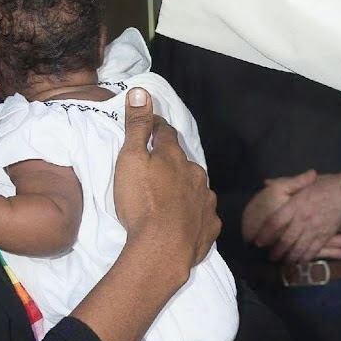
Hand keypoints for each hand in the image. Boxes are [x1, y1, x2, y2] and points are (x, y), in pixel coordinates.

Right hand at [112, 88, 219, 267]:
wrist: (163, 249)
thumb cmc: (141, 202)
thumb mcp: (130, 159)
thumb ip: (136, 127)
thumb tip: (142, 91)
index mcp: (175, 157)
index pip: (166, 134)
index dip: (157, 129)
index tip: (151, 127)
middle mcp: (196, 175)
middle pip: (184, 163)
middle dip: (173, 163)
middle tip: (158, 170)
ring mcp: (206, 202)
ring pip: (197, 189)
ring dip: (185, 190)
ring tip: (170, 200)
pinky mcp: (210, 227)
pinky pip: (203, 217)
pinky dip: (195, 216)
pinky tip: (186, 223)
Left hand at [254, 170, 340, 264]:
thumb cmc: (327, 185)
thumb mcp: (305, 182)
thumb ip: (285, 183)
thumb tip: (266, 183)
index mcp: (296, 204)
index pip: (276, 221)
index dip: (265, 233)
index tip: (258, 240)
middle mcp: (304, 218)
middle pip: (285, 239)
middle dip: (276, 250)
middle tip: (270, 256)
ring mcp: (316, 228)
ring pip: (299, 248)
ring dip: (289, 257)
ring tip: (282, 261)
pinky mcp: (326, 235)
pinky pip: (313, 251)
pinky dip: (305, 258)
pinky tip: (299, 261)